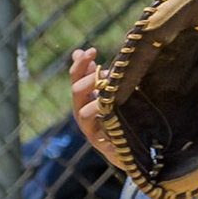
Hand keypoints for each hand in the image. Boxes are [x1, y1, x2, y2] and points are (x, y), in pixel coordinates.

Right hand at [68, 48, 125, 168]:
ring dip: (97, 102)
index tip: (92, 50)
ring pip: (83, 114)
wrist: (121, 148)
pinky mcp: (100, 145)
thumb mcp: (104, 92)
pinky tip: (117, 128)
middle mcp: (80, 112)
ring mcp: (88, 129)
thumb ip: (93, 73)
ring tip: (110, 96)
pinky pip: (102, 139)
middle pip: (76, 91)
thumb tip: (79, 51)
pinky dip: (108, 134)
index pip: (76, 76)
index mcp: (82, 97)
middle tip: (106, 75)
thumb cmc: (112, 114)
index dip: (81, 63)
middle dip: (89, 80)